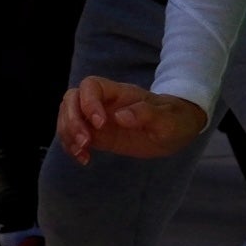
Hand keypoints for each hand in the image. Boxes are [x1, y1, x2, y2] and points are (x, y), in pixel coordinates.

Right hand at [56, 75, 210, 162]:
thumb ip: (147, 115)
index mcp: (121, 93)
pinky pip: (74, 135)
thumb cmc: (175, 119)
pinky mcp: (97, 135)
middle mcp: (105, 102)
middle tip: (85, 142)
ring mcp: (98, 118)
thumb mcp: (168, 120)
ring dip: (67, 134)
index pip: (91, 86)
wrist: (177, 129)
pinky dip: (71, 146)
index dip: (88, 102)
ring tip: (81, 153)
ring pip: (68, 115)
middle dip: (72, 120)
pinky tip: (84, 159)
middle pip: (72, 99)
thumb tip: (120, 116)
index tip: (100, 124)